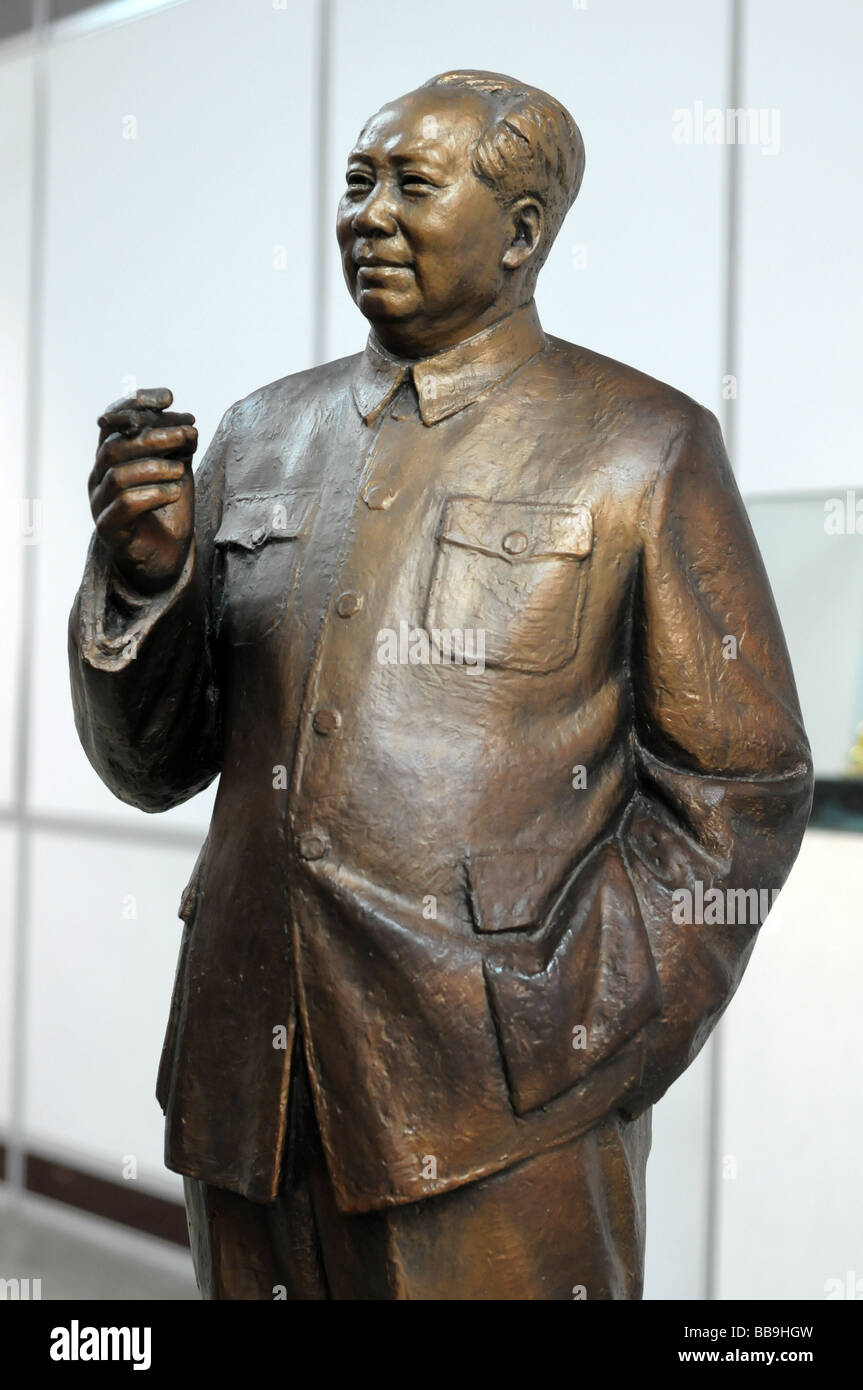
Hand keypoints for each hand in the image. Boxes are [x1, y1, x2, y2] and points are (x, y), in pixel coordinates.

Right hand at [89, 387, 197, 593]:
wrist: (166, 558)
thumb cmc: (168, 512)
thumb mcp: (177, 471)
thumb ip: (179, 447)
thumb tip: (188, 425)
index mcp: (111, 457)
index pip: (113, 420)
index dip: (136, 403)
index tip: (168, 398)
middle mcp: (99, 477)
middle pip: (116, 446)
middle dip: (154, 436)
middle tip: (188, 433)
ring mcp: (100, 504)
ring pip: (117, 475)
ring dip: (154, 467)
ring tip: (182, 470)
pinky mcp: (110, 530)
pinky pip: (124, 505)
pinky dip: (152, 495)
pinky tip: (175, 493)